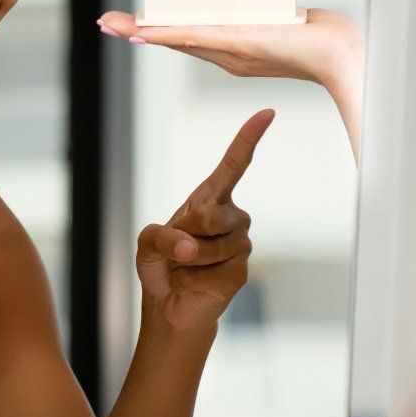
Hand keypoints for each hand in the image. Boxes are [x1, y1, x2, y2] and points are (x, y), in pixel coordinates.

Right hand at [98, 8, 363, 90]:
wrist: (338, 54)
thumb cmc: (319, 37)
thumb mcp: (285, 21)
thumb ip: (269, 16)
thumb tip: (270, 6)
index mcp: (234, 50)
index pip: (189, 38)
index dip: (160, 31)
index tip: (135, 26)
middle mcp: (226, 55)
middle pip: (173, 39)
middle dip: (138, 31)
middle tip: (107, 23)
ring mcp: (228, 51)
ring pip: (175, 39)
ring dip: (140, 32)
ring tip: (112, 25)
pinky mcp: (233, 43)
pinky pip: (190, 37)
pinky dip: (163, 34)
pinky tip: (142, 32)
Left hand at [135, 109, 272, 334]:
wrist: (170, 304)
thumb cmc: (162, 265)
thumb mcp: (147, 243)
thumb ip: (161, 236)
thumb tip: (190, 247)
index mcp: (211, 198)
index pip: (234, 164)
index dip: (249, 138)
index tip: (268, 112)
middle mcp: (233, 217)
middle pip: (209, 216)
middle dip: (184, 236)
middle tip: (178, 250)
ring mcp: (241, 244)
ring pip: (205, 249)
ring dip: (182, 263)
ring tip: (183, 267)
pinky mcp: (240, 272)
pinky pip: (208, 274)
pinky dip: (187, 281)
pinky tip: (190, 284)